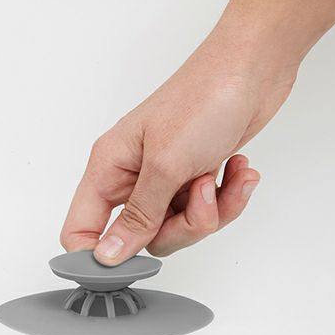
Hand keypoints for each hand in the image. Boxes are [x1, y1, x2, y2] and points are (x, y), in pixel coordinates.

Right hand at [61, 33, 296, 263]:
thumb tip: (106, 255)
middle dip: (180, 227)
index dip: (98, 255)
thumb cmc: (203, 100)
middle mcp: (132, 177)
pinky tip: (236, 172)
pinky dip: (226, 198)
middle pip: (142, 238)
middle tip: (199, 196)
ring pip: (177, 228)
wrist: (252, 70)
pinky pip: (204, 213)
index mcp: (109, 168)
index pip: (81, 229)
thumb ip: (136, 216)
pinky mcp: (193, 179)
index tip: (130, 265)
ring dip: (208, 211)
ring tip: (218, 177)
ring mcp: (165, 180)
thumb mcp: (165, 165)